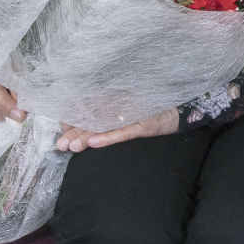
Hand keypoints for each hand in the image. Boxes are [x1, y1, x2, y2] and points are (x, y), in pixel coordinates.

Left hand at [60, 108, 179, 150]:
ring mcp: (133, 113)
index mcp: (117, 97)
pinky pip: (123, 133)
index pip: (91, 108)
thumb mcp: (130, 107)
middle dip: (76, 132)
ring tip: (72, 146)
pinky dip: (108, 137)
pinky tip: (94, 143)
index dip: (74, 118)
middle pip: (94, 118)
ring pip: (105, 125)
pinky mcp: (144, 125)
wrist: (183, 109)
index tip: (61, 127)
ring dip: (86, 135)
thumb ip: (110, 110)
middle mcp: (122, 102)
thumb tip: (83, 122)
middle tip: (60, 144)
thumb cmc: (154, 108)